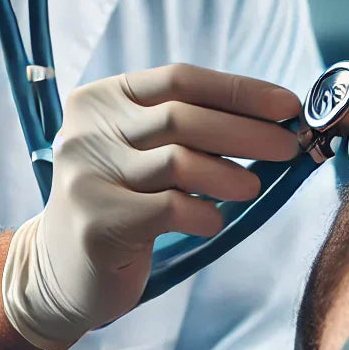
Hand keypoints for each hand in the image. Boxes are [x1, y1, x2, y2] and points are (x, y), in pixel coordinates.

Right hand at [2, 64, 300, 349]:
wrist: (60, 270)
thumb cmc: (120, 201)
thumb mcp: (141, 152)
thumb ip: (187, 131)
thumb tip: (269, 122)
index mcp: (102, 98)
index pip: (179, 79)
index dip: (238, 90)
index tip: (287, 105)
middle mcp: (88, 128)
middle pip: (182, 117)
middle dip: (246, 131)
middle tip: (289, 146)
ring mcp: (86, 174)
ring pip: (177, 161)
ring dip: (229, 174)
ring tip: (253, 187)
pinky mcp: (96, 221)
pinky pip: (167, 209)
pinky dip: (202, 213)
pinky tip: (213, 221)